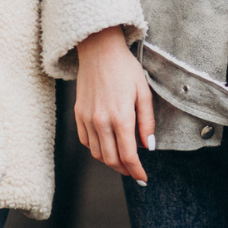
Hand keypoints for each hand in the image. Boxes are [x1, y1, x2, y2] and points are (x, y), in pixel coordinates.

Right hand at [75, 27, 155, 184]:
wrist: (99, 50)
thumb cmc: (125, 68)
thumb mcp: (143, 92)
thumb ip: (147, 122)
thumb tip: (149, 146)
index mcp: (121, 117)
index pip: (128, 155)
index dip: (136, 171)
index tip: (143, 178)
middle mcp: (101, 121)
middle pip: (110, 159)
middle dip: (124, 170)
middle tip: (134, 171)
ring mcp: (87, 118)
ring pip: (96, 153)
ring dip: (110, 161)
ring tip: (121, 160)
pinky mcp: (78, 114)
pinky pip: (86, 141)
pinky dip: (96, 149)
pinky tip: (106, 145)